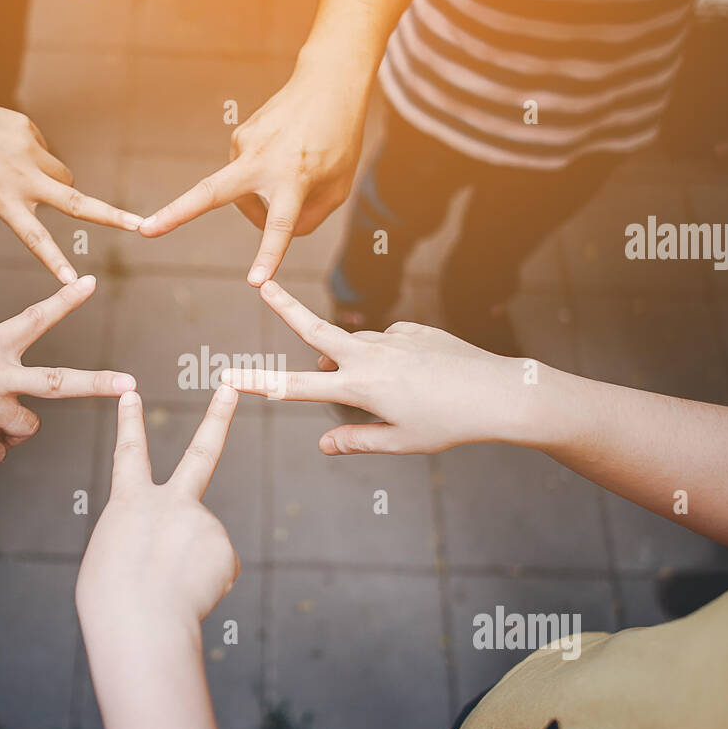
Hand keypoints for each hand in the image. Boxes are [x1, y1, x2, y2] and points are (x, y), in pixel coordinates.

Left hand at [0, 73, 142, 281]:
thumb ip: (15, 197)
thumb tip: (51, 184)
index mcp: (2, 200)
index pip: (35, 239)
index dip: (56, 263)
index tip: (74, 284)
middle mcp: (21, 177)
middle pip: (77, 202)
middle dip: (113, 216)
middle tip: (142, 225)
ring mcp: (29, 150)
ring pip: (63, 175)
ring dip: (56, 183)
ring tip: (21, 175)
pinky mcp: (29, 130)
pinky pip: (44, 151)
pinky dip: (34, 158)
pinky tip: (6, 150)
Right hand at [76, 385, 240, 634]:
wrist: (141, 625)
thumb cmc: (114, 602)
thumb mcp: (110, 560)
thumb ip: (143, 540)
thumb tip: (178, 548)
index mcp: (129, 504)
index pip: (129, 453)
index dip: (130, 422)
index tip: (132, 393)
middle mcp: (170, 503)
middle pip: (201, 453)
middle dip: (217, 416)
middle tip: (231, 386)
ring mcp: (202, 522)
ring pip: (201, 548)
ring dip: (188, 572)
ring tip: (169, 591)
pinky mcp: (225, 549)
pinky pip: (216, 571)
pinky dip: (204, 588)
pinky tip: (189, 597)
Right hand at [137, 54, 368, 285]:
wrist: (327, 83)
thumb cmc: (338, 140)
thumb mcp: (338, 187)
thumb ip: (309, 219)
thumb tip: (273, 233)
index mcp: (295, 177)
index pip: (280, 224)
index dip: (268, 254)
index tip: (256, 282)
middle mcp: (263, 160)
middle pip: (210, 191)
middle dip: (176, 212)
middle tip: (145, 230)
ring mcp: (244, 145)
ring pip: (239, 195)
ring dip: (259, 204)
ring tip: (293, 182)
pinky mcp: (238, 137)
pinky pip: (245, 177)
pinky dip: (261, 182)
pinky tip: (281, 161)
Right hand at [221, 281, 538, 455]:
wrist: (499, 392)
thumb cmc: (448, 424)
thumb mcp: (400, 442)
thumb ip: (357, 441)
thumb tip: (324, 445)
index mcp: (361, 388)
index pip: (296, 386)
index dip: (259, 383)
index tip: (228, 377)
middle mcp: (371, 355)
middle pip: (315, 328)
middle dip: (285, 306)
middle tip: (262, 283)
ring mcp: (393, 338)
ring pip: (358, 347)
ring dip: (355, 364)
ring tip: (396, 395)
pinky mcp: (414, 330)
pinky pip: (390, 345)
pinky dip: (392, 362)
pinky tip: (421, 379)